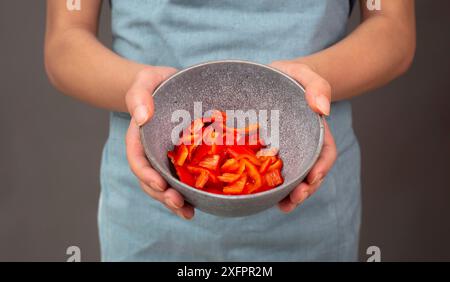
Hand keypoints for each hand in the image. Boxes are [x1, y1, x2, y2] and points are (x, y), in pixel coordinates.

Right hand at [125, 67, 194, 219]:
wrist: (169, 84)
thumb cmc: (156, 82)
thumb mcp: (145, 80)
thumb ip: (139, 95)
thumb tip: (141, 117)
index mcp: (139, 137)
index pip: (138, 160)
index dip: (147, 175)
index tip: (160, 185)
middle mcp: (151, 152)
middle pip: (151, 179)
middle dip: (163, 195)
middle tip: (178, 204)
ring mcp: (166, 158)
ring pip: (165, 185)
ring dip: (174, 202)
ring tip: (188, 213)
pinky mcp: (182, 159)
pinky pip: (182, 179)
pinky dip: (188, 194)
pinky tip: (198, 206)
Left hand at [270, 60, 337, 212]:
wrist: (271, 79)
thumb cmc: (289, 76)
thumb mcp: (304, 74)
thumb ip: (317, 86)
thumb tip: (323, 110)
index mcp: (314, 130)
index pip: (325, 153)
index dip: (321, 167)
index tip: (313, 177)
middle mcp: (302, 145)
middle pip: (310, 173)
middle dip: (306, 189)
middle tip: (295, 199)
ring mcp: (286, 153)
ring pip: (293, 179)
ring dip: (292, 196)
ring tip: (284, 206)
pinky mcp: (268, 155)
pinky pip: (273, 176)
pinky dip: (274, 190)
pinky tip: (267, 199)